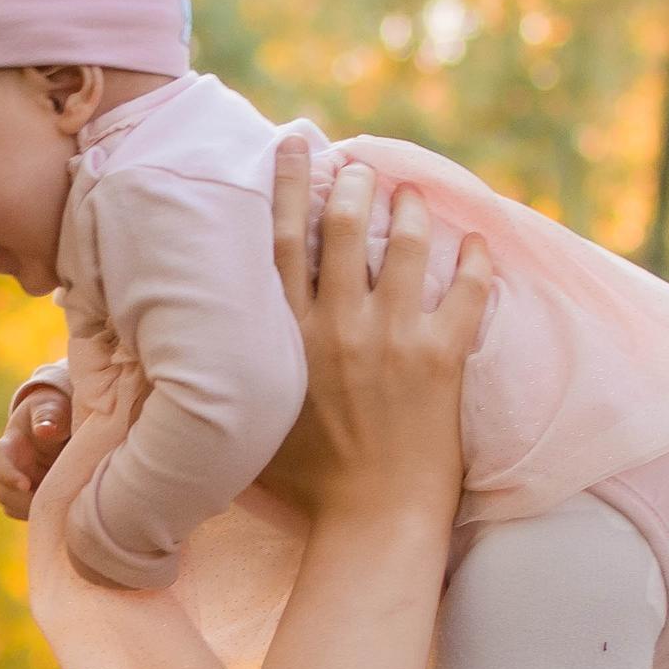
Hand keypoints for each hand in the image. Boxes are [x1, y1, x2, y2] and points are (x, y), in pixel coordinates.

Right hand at [0, 379, 71, 520]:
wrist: (60, 425)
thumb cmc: (54, 412)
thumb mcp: (52, 407)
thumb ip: (48, 415)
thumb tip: (45, 430)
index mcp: (9, 446)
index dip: (6, 475)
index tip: (26, 484)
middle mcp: (9, 470)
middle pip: (3, 493)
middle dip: (24, 500)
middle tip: (53, 497)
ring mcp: (19, 487)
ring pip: (15, 508)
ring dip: (35, 509)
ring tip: (63, 497)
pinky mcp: (31, 500)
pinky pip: (31, 516)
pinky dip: (45, 514)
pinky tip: (65, 502)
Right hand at [255, 135, 486, 528]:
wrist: (372, 522)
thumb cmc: (308, 485)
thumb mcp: (250, 424)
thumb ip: (232, 378)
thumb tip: (192, 357)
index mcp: (287, 338)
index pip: (282, 242)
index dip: (287, 186)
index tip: (294, 146)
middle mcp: (336, 327)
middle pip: (342, 230)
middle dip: (353, 186)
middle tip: (361, 166)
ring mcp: (391, 339)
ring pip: (403, 249)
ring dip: (409, 212)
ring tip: (411, 193)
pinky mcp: (440, 359)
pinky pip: (465, 293)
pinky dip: (474, 262)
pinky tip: (477, 242)